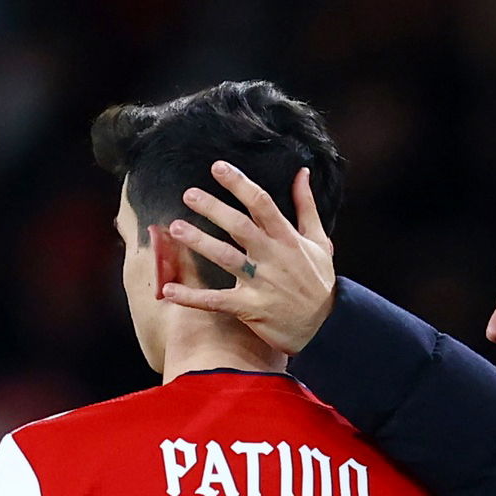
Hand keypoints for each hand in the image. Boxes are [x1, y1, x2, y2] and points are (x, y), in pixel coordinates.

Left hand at [163, 161, 336, 354]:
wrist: (326, 327)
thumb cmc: (318, 282)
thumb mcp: (319, 241)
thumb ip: (306, 206)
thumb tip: (302, 172)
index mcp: (287, 238)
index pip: (262, 203)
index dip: (239, 184)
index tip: (217, 168)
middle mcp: (273, 257)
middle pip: (240, 226)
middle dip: (214, 208)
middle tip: (188, 194)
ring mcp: (261, 283)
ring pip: (226, 258)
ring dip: (200, 242)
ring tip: (176, 228)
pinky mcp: (250, 308)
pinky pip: (216, 301)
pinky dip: (192, 297)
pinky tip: (169, 290)